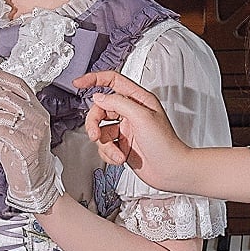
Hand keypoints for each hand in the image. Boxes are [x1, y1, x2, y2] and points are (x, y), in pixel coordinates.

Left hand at [0, 68, 61, 214]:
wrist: (35, 182)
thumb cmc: (24, 156)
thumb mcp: (13, 128)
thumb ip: (6, 109)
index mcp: (37, 109)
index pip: (18, 84)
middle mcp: (38, 116)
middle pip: (7, 96)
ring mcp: (34, 129)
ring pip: (1, 112)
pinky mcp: (26, 143)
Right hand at [72, 70, 191, 191]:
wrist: (171, 171)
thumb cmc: (165, 144)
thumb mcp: (142, 117)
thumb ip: (119, 103)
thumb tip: (99, 96)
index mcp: (139, 99)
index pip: (113, 81)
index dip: (94, 79)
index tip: (78, 83)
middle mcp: (131, 112)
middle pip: (101, 108)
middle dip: (94, 123)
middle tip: (95, 135)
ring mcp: (126, 129)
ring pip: (101, 130)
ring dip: (105, 144)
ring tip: (116, 153)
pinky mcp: (122, 145)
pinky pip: (105, 145)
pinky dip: (109, 154)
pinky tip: (120, 158)